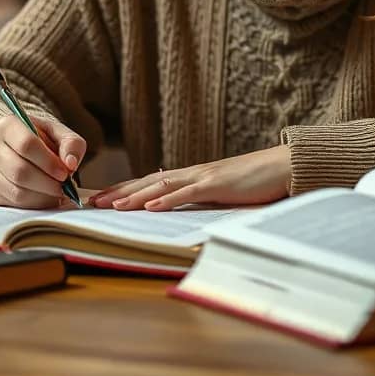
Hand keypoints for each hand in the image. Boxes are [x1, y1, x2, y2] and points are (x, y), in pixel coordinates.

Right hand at [0, 114, 85, 208]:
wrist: (21, 148)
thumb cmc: (42, 139)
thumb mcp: (59, 134)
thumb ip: (71, 144)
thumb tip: (70, 163)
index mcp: (8, 125)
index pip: (26, 145)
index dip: (48, 162)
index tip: (65, 173)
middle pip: (20, 171)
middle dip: (47, 183)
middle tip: (64, 187)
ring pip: (16, 191)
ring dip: (42, 196)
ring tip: (58, 193)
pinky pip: (13, 204)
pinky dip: (34, 204)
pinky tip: (46, 198)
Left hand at [89, 145, 291, 210]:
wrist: (282, 167)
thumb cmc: (255, 182)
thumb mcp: (222, 193)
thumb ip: (201, 198)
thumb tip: (180, 208)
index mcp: (192, 177)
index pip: (152, 182)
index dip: (126, 189)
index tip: (102, 199)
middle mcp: (193, 173)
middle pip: (148, 181)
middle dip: (120, 192)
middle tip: (92, 202)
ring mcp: (204, 177)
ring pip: (162, 185)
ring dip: (135, 195)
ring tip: (112, 205)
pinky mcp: (218, 184)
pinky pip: (188, 193)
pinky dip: (168, 198)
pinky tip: (151, 206)